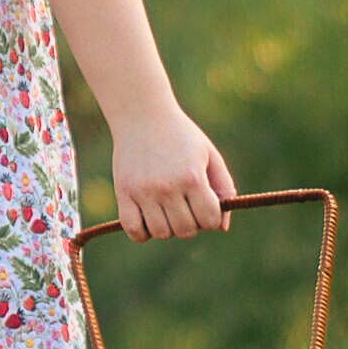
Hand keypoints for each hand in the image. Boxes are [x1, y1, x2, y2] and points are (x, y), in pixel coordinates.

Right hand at [111, 108, 235, 239]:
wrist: (142, 115)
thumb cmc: (181, 136)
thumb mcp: (209, 155)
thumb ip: (224, 188)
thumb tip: (222, 227)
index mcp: (192, 177)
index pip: (209, 220)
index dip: (212, 218)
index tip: (206, 207)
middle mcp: (168, 186)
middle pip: (186, 230)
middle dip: (191, 223)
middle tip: (186, 206)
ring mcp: (144, 192)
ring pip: (161, 233)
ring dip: (168, 228)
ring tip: (167, 210)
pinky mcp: (124, 193)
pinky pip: (134, 230)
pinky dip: (143, 233)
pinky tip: (148, 218)